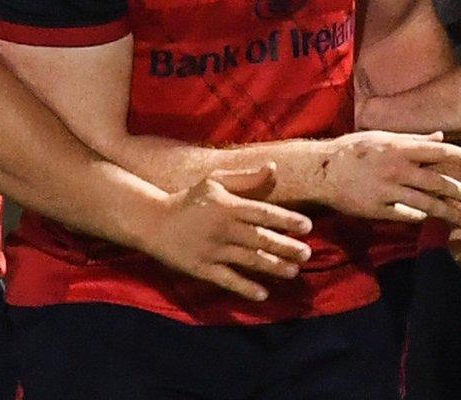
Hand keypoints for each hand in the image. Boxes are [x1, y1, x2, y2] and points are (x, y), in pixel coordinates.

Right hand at [138, 165, 313, 301]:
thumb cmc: (190, 199)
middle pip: (260, 239)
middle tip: (307, 253)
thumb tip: (274, 167)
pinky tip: (263, 294)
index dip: (287, 220)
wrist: (153, 222)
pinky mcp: (202, 269)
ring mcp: (213, 251)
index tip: (307, 226)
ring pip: (248, 260)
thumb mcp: (215, 181)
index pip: (263, 213)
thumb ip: (246, 178)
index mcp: (228, 207)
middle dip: (286, 247)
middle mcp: (223, 229)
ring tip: (293, 272)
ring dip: (272, 267)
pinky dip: (244, 288)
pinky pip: (227, 280)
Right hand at [315, 131, 460, 225]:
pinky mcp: (377, 209)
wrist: (321, 170)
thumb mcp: (384, 138)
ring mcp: (388, 190)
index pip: (442, 153)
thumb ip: (414, 139)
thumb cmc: (354, 150)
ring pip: (425, 204)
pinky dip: (418, 217)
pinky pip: (404, 215)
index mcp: (401, 148)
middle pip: (438, 182)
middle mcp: (398, 168)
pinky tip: (429, 220)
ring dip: (447, 212)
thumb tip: (440, 137)